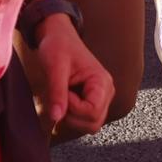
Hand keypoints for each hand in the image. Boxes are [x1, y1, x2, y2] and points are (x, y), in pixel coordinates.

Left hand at [30, 16, 112, 136]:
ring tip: (62, 96)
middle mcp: (106, 92)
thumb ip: (56, 92)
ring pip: (89, 125)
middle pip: (93, 123)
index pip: (92, 112)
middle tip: (60, 95)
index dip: (73, 108)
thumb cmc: (58, 46)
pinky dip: (71, 116)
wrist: (58, 36)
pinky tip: (64, 100)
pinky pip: (84, 121)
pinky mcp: (92, 102)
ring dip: (71, 117)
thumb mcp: (54, 67)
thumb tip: (56, 118)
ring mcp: (100, 98)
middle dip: (72, 116)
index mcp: (102, 82)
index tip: (62, 90)